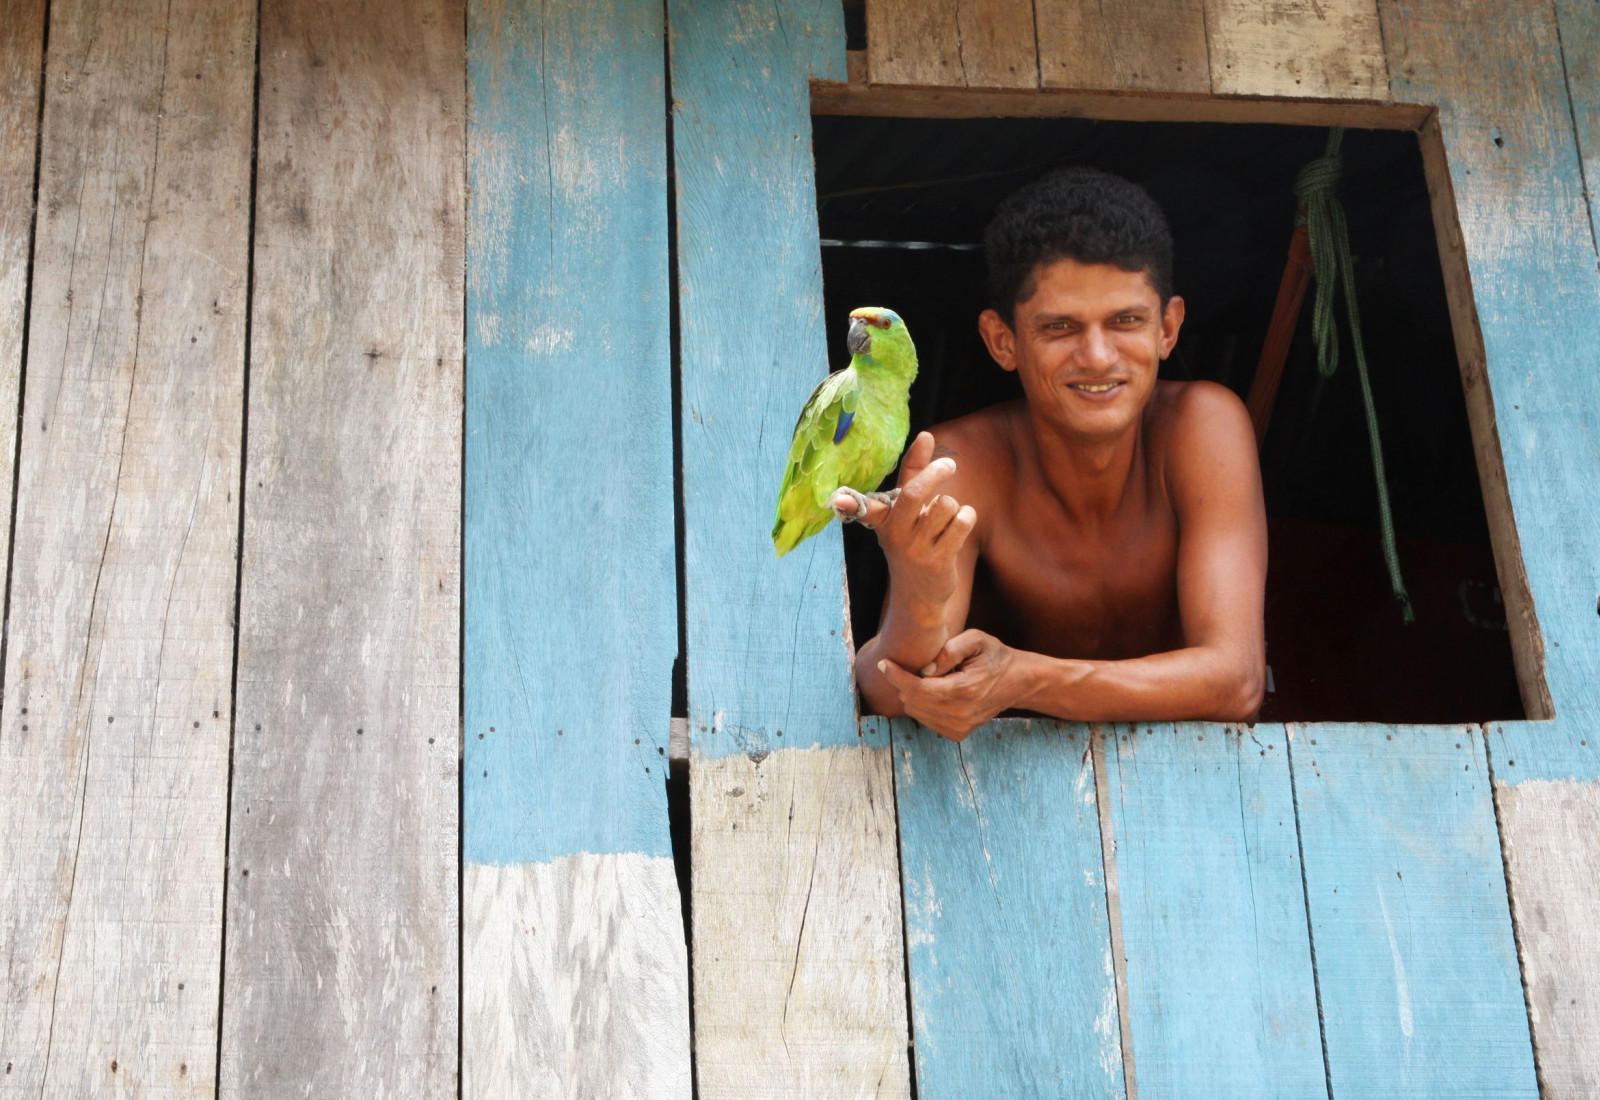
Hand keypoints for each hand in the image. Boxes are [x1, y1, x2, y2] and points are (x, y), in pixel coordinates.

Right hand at [833, 432, 976, 609]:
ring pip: (946, 504)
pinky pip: (962, 522)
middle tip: (949, 464)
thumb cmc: (914, 540)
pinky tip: (958, 528)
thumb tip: (925, 434)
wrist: (919, 595)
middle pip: (913, 494)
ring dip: (954, 505)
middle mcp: (895, 534)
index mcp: (883, 520)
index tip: (835, 498)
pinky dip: (966, 518)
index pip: (866, 506)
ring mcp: (916, 549)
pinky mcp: (938, 561)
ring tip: (947, 518)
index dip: (849, 502)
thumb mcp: (907, 509)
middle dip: (935, 473)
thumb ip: (915, 471)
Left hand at [877, 629, 1023, 740]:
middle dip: (904, 683)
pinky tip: (934, 691)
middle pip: (913, 701)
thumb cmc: (994, 656)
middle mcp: (961, 714)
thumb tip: (923, 670)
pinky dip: (923, 705)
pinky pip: (926, 721)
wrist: (1017, 682)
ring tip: (928, 678)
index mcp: (964, 690)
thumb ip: (948, 651)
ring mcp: (960, 727)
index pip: (918, 688)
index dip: (896, 676)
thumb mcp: (976, 640)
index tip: (883, 663)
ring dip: (913, 694)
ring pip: (916, 712)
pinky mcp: (958, 734)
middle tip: (910, 665)